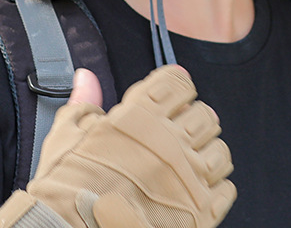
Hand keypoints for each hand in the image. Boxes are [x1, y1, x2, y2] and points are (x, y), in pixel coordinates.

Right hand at [0, 66, 235, 227]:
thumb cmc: (64, 190)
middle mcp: (169, 143)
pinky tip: (194, 190)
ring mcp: (187, 179)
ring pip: (220, 152)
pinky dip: (214, 188)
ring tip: (188, 162)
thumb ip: (84, 103)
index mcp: (139, 117)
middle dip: (193, 119)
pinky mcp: (199, 215)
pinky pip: (226, 190)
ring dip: (206, 153)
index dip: (175, 86)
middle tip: (177, 131)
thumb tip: (87, 75)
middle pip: (205, 115)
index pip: (177, 83)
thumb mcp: (66, 137)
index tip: (170, 95)